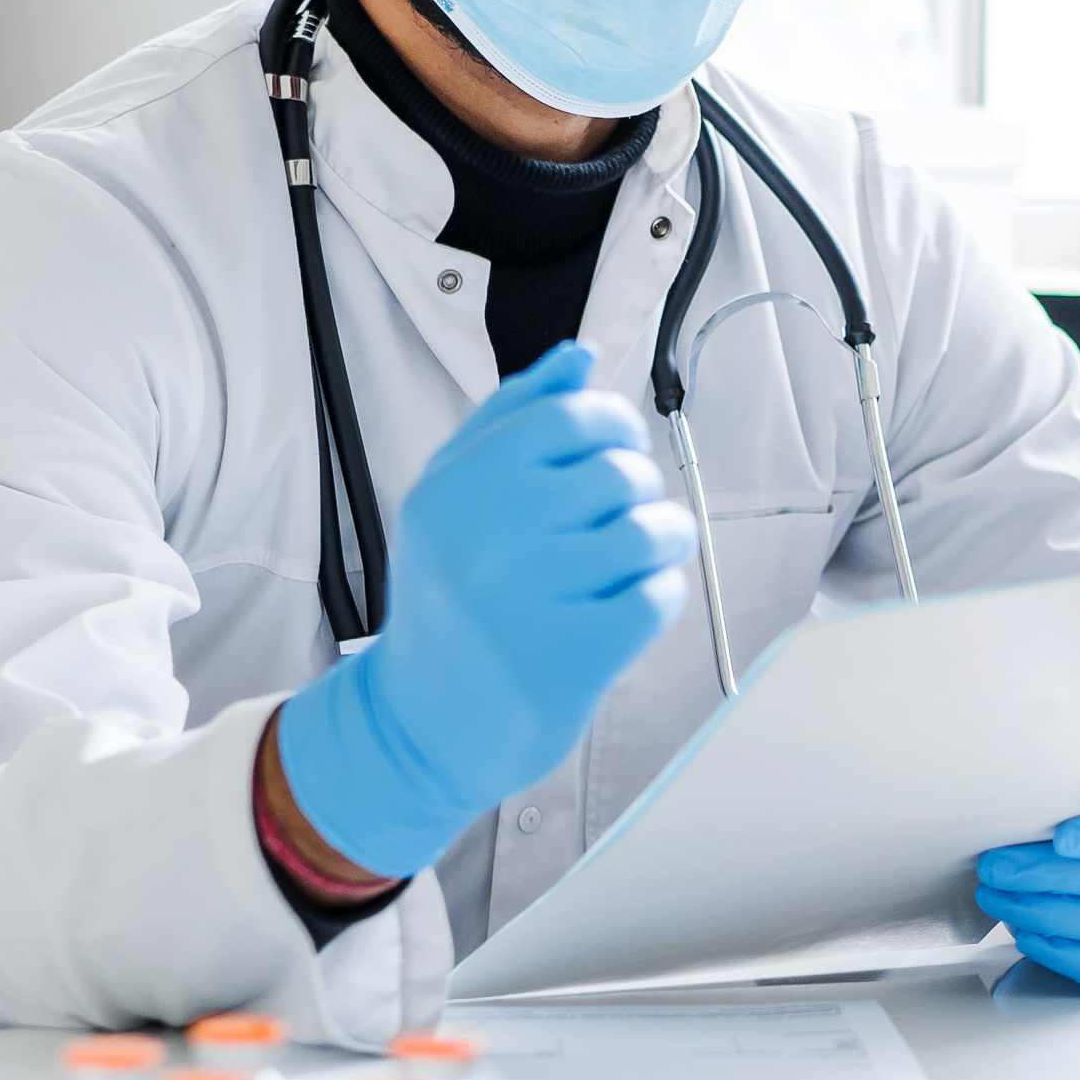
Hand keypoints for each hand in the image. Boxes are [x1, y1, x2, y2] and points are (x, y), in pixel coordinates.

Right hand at [271, 339, 700, 876]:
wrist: (418, 722)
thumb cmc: (445, 598)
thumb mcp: (449, 497)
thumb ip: (512, 419)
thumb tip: (580, 357)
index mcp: (457, 487)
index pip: (572, 417)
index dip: (615, 427)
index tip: (616, 450)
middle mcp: (489, 535)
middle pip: (621, 474)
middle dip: (638, 491)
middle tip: (619, 518)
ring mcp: (532, 597)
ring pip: (650, 532)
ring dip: (661, 542)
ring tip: (636, 560)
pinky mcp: (573, 656)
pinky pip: (657, 596)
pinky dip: (657, 597)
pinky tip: (625, 608)